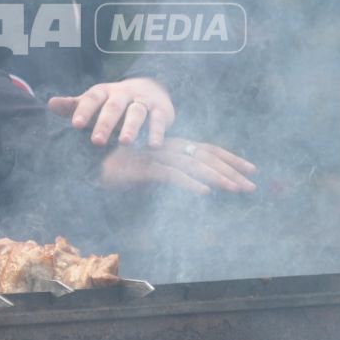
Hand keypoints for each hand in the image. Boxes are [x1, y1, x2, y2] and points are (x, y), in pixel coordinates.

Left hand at [48, 76, 174, 145]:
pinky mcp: (161, 110)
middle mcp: (124, 94)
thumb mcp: (94, 102)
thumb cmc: (114, 102)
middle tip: (96, 141)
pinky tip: (153, 145)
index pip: (92, 98)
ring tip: (125, 142)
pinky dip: (156, 132)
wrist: (151, 89)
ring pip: (137, 112)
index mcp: (104, 92)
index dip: (84, 110)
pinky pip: (158, 120)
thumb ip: (73, 106)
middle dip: (105, 123)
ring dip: (131, 127)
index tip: (75, 125)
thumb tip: (50, 104)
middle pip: (114, 107)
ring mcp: (143, 101)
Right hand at [98, 136, 256, 194]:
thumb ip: (174, 173)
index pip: (208, 149)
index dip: (231, 158)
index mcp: (173, 145)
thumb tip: (202, 184)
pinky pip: (169, 176)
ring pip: (192, 166)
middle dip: (231, 171)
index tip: (252, 169)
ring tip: (235, 189)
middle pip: (206, 157)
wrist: (88, 161)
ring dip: (216, 178)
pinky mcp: (141, 169)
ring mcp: (155, 157)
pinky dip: (187, 184)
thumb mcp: (152, 170)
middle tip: (252, 186)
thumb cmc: (121, 167)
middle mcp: (168, 147)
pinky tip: (203, 194)